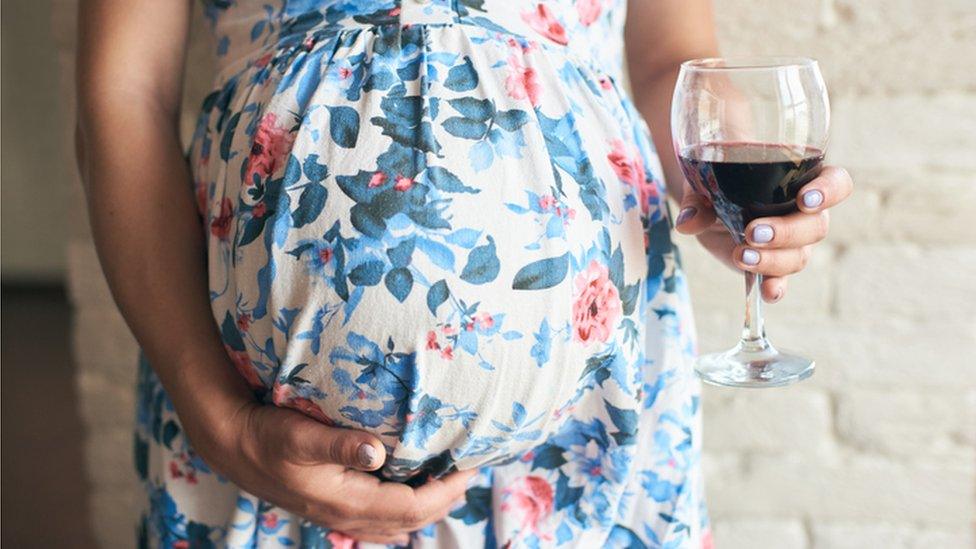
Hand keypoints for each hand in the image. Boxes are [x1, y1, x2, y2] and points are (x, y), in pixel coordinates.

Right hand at [189, 399, 475, 544]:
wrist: (231, 444)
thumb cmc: (266, 434)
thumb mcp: (300, 435)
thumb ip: (340, 444)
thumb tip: (378, 451)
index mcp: (345, 499)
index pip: (409, 506)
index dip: (444, 492)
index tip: (469, 470)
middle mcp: (344, 514)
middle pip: (407, 519)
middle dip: (443, 500)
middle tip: (470, 474)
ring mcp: (337, 514)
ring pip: (393, 524)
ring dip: (425, 508)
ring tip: (449, 486)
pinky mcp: (330, 506)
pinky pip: (375, 522)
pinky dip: (401, 513)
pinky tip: (408, 501)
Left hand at [674, 165, 852, 301]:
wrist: (707, 203)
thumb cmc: (720, 181)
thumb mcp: (708, 183)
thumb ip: (699, 200)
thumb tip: (687, 222)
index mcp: (802, 179)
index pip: (837, 183)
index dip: (828, 192)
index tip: (805, 200)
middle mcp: (805, 214)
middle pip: (815, 227)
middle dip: (785, 232)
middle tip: (753, 232)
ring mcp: (793, 243)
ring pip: (799, 256)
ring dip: (772, 259)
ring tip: (742, 255)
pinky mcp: (773, 266)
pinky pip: (781, 280)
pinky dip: (775, 287)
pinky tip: (767, 293)